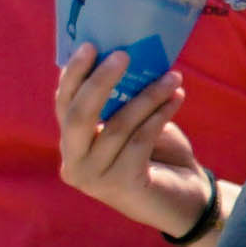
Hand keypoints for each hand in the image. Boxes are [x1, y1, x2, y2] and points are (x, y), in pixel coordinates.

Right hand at [57, 47, 219, 242]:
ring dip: (147, 96)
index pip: (63, 106)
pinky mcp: (121, 186)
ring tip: (171, 76)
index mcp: (71, 146)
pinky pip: (140, 140)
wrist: (182, 201)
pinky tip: (177, 97)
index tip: (90, 46)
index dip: (74, 76)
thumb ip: (120, 106)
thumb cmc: (157, 158)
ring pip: (117, 126)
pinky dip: (160, 115)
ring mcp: (94, 178)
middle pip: (77, 116)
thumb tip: (126, 59)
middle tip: (123, 54)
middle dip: (99, 81)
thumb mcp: (132, 127)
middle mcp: (74, 164)